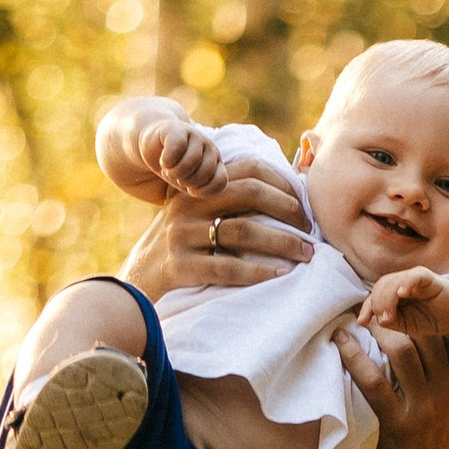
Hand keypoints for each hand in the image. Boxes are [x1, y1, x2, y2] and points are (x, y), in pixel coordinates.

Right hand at [117, 162, 313, 295]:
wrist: (137, 280)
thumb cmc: (182, 248)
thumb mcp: (196, 215)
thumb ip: (227, 202)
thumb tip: (287, 197)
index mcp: (198, 188)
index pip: (247, 168)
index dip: (281, 182)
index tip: (304, 205)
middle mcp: (189, 205)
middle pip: (248, 193)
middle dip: (287, 210)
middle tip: (311, 231)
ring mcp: (182, 234)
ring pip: (243, 231)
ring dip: (282, 243)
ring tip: (307, 255)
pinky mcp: (179, 266)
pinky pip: (227, 266)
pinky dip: (259, 271)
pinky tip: (281, 275)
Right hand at [130, 105, 224, 193]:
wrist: (152, 144)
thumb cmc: (173, 168)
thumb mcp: (188, 184)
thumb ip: (201, 191)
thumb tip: (199, 200)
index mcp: (216, 163)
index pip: (220, 182)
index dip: (201, 190)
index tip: (189, 189)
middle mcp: (210, 148)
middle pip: (205, 172)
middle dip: (186, 181)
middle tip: (175, 177)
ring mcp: (195, 136)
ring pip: (192, 161)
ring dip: (175, 172)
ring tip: (168, 169)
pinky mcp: (177, 129)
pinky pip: (177, 147)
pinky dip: (167, 161)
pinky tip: (163, 161)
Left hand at [338, 270, 448, 448]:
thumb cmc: (430, 447)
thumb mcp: (448, 405)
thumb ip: (437, 372)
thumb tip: (411, 330)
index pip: (444, 330)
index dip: (419, 305)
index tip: (396, 291)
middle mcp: (448, 391)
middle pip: (424, 332)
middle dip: (396, 309)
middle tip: (369, 296)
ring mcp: (424, 409)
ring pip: (401, 349)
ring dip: (374, 328)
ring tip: (355, 316)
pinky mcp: (398, 426)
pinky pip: (372, 381)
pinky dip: (353, 356)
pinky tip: (339, 342)